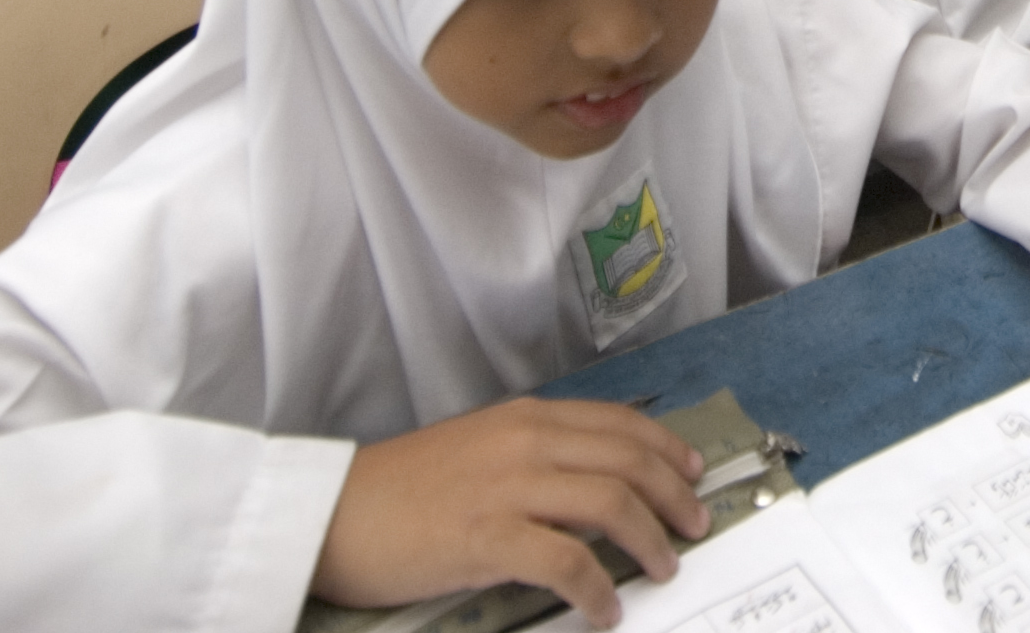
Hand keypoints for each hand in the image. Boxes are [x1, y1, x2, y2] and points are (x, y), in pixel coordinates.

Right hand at [311, 396, 706, 624]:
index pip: (619, 423)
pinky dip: (597, 589)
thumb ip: (533, 459)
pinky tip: (605, 611)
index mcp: (525, 418)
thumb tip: (591, 488)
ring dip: (650, 539)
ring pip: (611, 502)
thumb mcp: (477, 452)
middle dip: (674, 495)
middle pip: (628, 459)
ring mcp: (507, 487)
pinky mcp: (486, 537)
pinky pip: (567, 562)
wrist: (333, 513)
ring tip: (664, 568)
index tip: (692, 474)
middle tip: (695, 525)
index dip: (666, 448)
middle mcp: (524, 442)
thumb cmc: (400, 491)